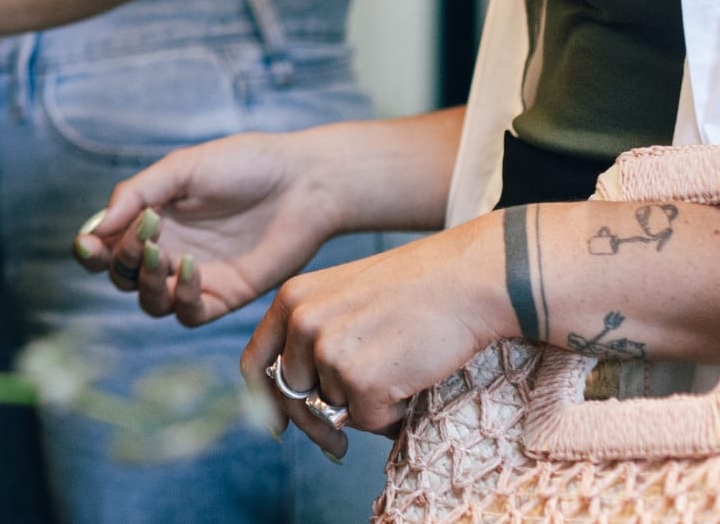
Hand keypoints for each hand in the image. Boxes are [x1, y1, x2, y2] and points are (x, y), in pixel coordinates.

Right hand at [74, 132, 342, 328]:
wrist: (304, 182)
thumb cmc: (244, 164)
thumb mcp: (182, 168)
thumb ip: (135, 194)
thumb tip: (94, 229)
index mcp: (151, 217)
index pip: (107, 245)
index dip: (90, 251)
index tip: (88, 245)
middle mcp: (168, 250)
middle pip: (122, 276)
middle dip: (120, 260)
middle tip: (141, 237)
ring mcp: (195, 276)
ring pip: (150, 302)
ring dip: (145, 284)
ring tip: (160, 255)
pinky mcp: (225, 295)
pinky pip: (189, 314)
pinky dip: (181, 298)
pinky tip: (191, 268)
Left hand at [236, 219, 510, 459]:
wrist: (465, 280)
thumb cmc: (416, 291)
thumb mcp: (346, 299)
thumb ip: (316, 338)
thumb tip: (301, 403)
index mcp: (292, 298)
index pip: (254, 362)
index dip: (264, 401)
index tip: (277, 426)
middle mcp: (301, 322)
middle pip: (292, 395)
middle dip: (317, 420)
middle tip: (339, 439)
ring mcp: (328, 350)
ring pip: (335, 408)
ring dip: (367, 406)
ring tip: (399, 369)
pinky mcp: (361, 378)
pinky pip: (369, 421)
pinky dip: (393, 413)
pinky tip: (413, 379)